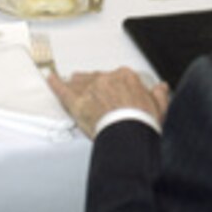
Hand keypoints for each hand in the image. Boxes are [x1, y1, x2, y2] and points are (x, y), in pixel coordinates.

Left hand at [49, 66, 169, 138]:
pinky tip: (50, 78)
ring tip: (73, 82)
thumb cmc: (142, 122)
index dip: (116, 86)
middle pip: (97, 79)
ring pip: (81, 83)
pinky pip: (63, 91)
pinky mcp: (78, 104)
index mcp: (125, 76)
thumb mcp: (159, 106)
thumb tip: (161, 87)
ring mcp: (90, 90)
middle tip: (98, 95)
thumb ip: (159, 93)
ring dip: (78, 84)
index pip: (117, 77)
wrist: (129, 135)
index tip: (117, 93)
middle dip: (97, 86)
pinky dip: (55, 84)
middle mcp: (106, 79)